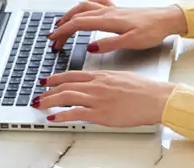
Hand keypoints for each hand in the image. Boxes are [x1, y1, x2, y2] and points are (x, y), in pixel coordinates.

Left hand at [33, 70, 176, 127]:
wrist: (155, 98)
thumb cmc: (144, 89)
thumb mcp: (121, 78)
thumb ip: (106, 81)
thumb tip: (98, 84)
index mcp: (101, 75)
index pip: (72, 75)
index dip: (56, 78)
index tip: (46, 80)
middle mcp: (96, 85)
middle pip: (65, 85)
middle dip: (48, 90)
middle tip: (38, 94)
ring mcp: (97, 99)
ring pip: (66, 97)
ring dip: (49, 101)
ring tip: (39, 105)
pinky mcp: (101, 113)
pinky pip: (75, 113)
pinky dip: (62, 115)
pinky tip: (53, 118)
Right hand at [47, 0, 186, 51]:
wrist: (166, 19)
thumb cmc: (152, 31)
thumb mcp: (131, 42)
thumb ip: (109, 44)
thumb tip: (90, 47)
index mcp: (108, 20)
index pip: (78, 24)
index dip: (63, 31)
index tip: (52, 40)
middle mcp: (107, 11)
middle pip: (77, 15)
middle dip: (62, 26)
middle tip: (54, 39)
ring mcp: (112, 9)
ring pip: (84, 7)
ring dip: (70, 14)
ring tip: (62, 23)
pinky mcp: (118, 10)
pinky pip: (96, 4)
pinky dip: (85, 6)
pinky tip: (85, 9)